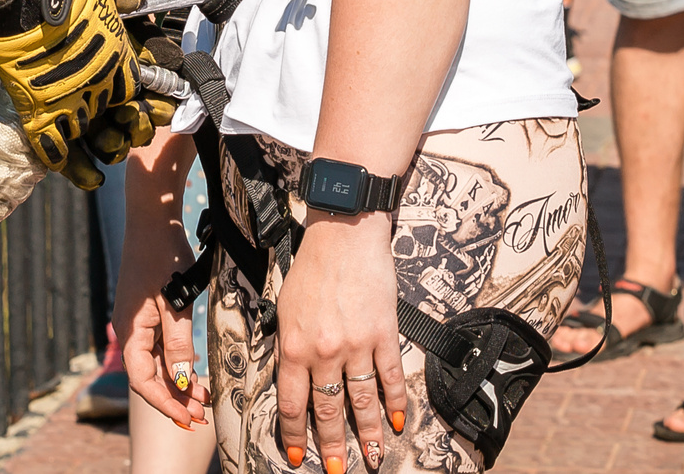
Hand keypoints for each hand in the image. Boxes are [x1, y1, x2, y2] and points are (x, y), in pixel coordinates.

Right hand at [0, 0, 152, 187]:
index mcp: (120, 59)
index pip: (139, 90)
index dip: (143, 100)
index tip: (147, 106)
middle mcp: (99, 86)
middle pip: (117, 119)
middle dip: (124, 130)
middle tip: (125, 136)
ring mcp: (69, 101)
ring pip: (88, 137)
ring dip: (94, 151)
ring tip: (100, 164)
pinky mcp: (36, 110)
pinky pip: (50, 147)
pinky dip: (57, 159)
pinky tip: (58, 165)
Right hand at [119, 246, 210, 430]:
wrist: (153, 221)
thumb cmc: (163, 255)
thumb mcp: (175, 300)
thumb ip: (178, 341)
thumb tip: (180, 379)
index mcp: (131, 332)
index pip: (144, 381)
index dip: (165, 403)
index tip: (187, 419)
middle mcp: (131, 332)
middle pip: (151, 376)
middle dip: (175, 398)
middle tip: (201, 415)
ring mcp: (139, 323)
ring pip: (157, 364)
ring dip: (177, 382)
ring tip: (202, 398)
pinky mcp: (148, 314)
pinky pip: (159, 347)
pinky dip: (176, 362)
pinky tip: (193, 370)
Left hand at [278, 213, 410, 473]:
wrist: (343, 233)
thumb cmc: (311, 267)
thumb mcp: (285, 307)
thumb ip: (288, 345)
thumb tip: (290, 379)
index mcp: (293, 347)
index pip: (291, 404)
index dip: (295, 434)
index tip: (297, 456)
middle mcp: (323, 352)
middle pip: (328, 411)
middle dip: (331, 446)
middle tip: (336, 471)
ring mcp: (356, 344)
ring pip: (361, 401)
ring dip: (368, 434)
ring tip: (373, 458)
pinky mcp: (383, 333)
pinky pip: (389, 376)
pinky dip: (395, 402)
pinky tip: (398, 422)